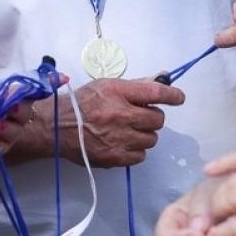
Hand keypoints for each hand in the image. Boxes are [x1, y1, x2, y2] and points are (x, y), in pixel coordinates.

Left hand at [0, 74, 54, 154]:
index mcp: (14, 94)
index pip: (35, 88)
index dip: (51, 83)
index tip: (63, 78)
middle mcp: (17, 113)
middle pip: (26, 111)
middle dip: (19, 109)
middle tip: (11, 107)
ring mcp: (10, 130)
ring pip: (16, 131)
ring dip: (7, 128)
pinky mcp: (0, 147)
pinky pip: (1, 148)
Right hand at [61, 78, 183, 167]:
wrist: (56, 127)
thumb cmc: (81, 104)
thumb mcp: (105, 86)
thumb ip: (134, 85)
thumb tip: (161, 78)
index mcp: (118, 92)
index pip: (155, 92)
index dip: (172, 95)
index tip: (179, 98)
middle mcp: (121, 115)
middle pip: (157, 119)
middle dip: (151, 117)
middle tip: (138, 117)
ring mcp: (119, 138)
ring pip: (151, 139)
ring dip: (143, 135)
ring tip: (128, 131)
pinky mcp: (115, 157)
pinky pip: (141, 156)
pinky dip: (135, 150)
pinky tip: (123, 143)